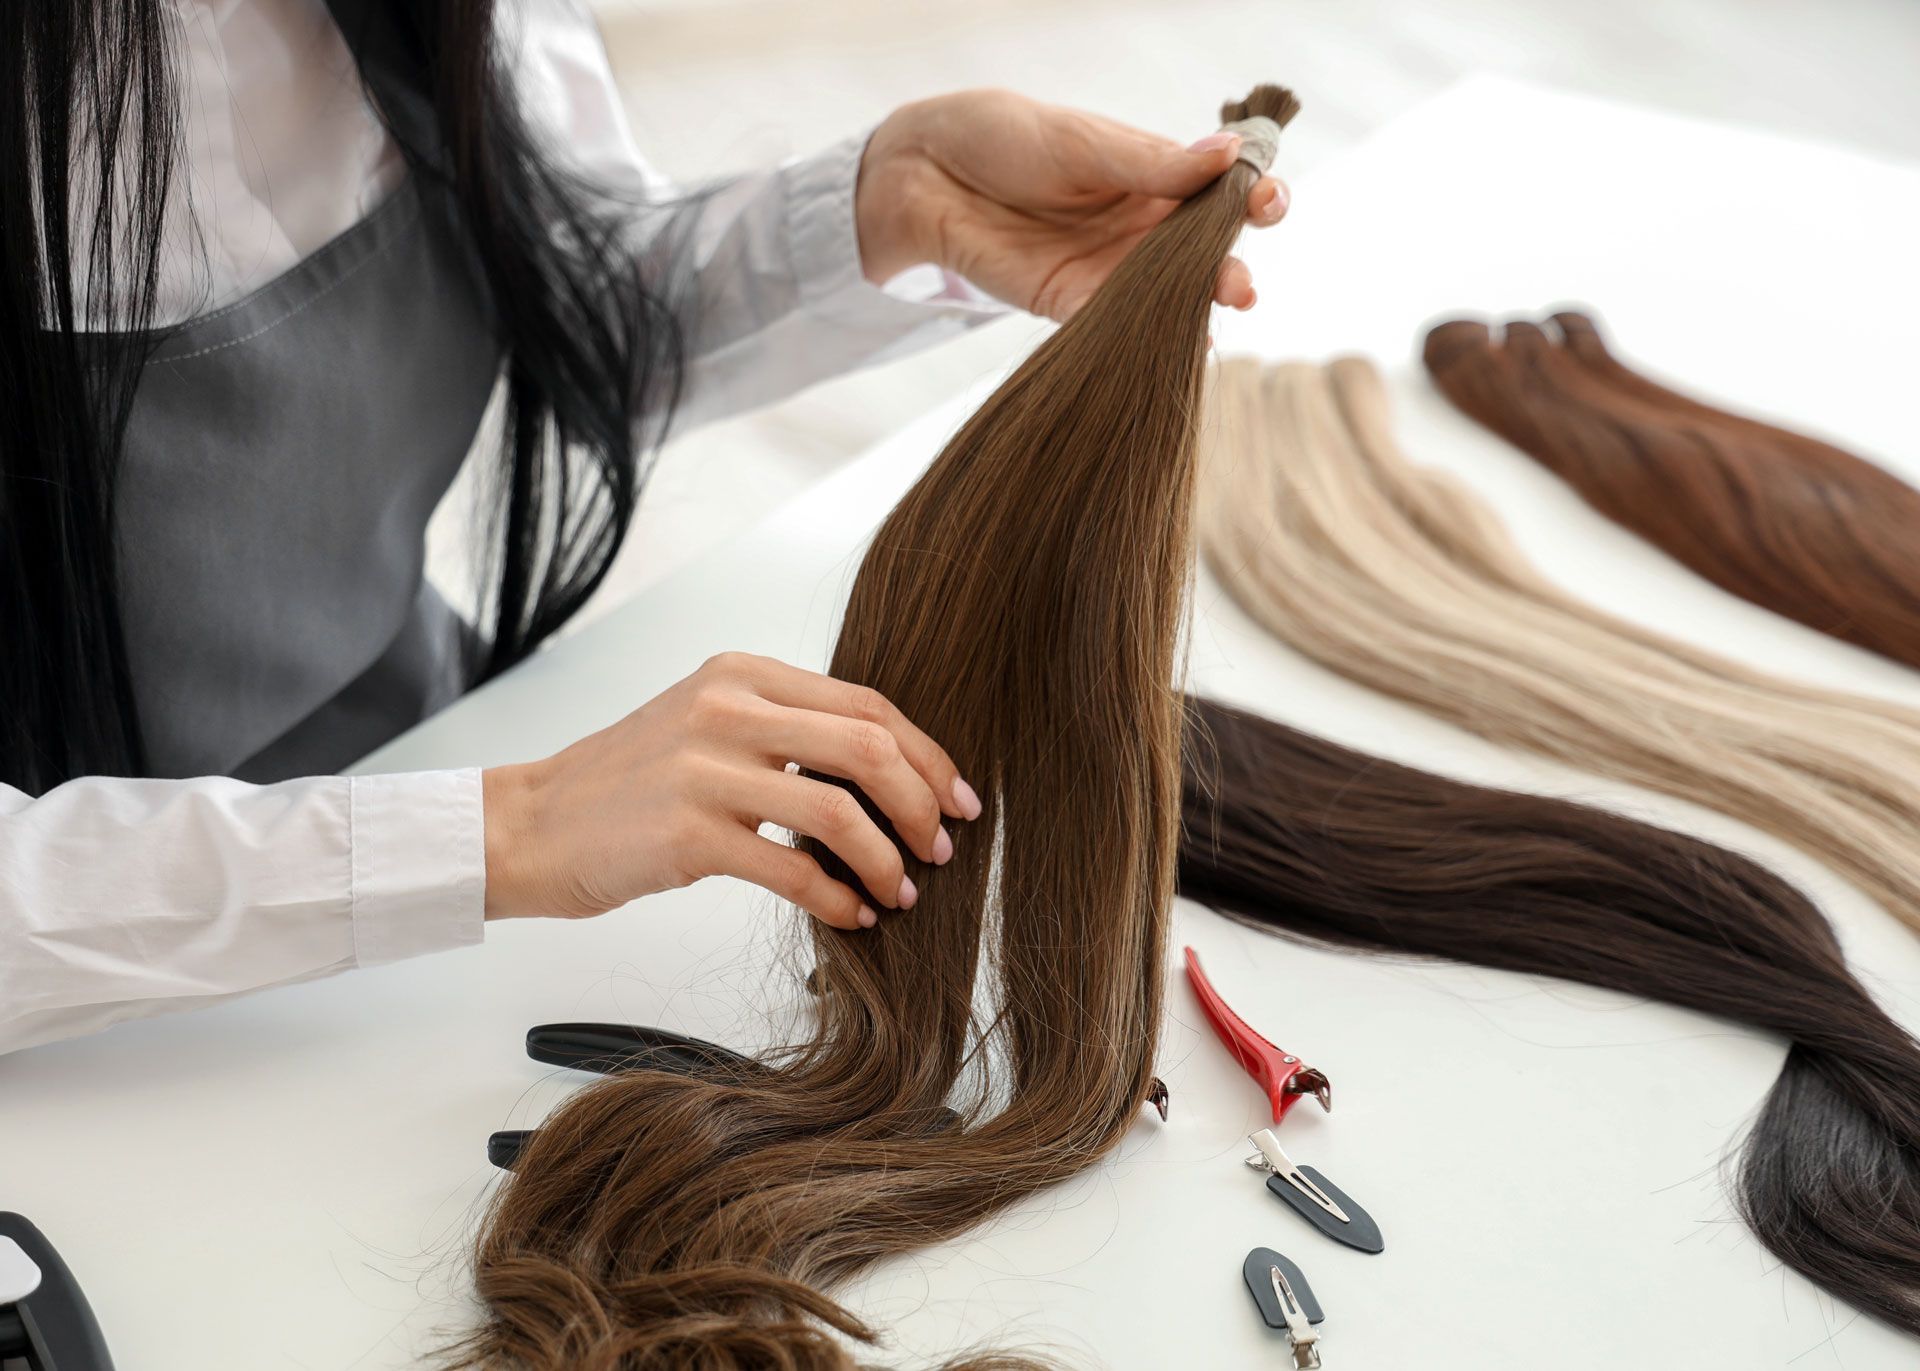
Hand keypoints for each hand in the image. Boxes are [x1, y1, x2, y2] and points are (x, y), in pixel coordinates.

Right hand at [481, 653, 982, 928]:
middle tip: (941, 848)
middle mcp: (726, 708)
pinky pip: (792, 870)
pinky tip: (853, 916)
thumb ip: (784, 732)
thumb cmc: (627, 786)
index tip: (958, 800)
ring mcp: (705, 769)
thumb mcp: (707, 727)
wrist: (529, 824)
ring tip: (901, 891)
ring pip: (840, 810)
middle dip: (921, 804)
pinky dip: (838, 898)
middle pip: (868, 746)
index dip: (928, 755)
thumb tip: (886, 774)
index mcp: (741, 674)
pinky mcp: (687, 833)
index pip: (867, 703)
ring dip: (887, 860)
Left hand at [854, 89, 1289, 321]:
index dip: (1252, 197)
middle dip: (1230, 267)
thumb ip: (1150, 163)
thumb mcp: (1082, 143)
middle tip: (1239, 282)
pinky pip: (1121, 323)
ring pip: (1171, 294)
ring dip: (1197, 306)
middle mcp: (1143, 226)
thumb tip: (1229, 154)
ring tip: (1221, 306)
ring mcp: (1113, 268)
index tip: (1269, 200)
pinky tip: (1181, 340)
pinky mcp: (1074, 304)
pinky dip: (1150, 333)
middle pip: (1205, 253)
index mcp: (1156, 175)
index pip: (1221, 191)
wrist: (928, 175)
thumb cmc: (1005, 140)